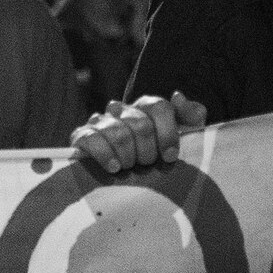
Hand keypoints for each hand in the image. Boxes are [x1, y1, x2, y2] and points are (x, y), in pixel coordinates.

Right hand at [72, 92, 207, 172]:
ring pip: (117, 133)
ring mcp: (100, 121)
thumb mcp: (182, 136)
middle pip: (139, 123)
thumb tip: (177, 96)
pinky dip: (105, 155)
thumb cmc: (156, 155)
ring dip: (128, 156)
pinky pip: (92, 140)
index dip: (167, 133)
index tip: (171, 156)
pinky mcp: (81, 136)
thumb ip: (190, 116)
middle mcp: (121, 109)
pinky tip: (114, 167)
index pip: (158, 107)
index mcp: (145, 106)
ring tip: (130, 168)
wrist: (122, 177)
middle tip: (147, 164)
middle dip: (147, 150)